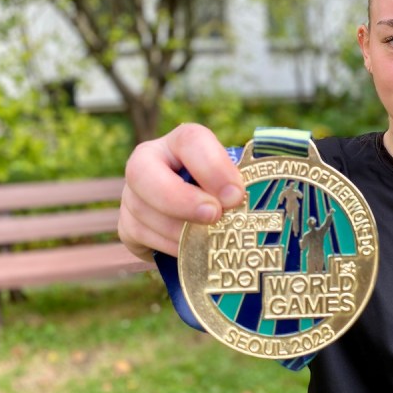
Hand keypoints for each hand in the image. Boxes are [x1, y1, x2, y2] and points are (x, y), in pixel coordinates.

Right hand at [118, 123, 245, 260]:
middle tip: (214, 217)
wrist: (200, 219)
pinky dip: (166, 246)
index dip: (213, 167)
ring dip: (177, 229)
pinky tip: (189, 252)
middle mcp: (149, 161)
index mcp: (182, 142)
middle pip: (143, 171)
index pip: (191, 140)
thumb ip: (245, 183)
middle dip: (180, 198)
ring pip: (142, 209)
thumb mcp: (235, 182)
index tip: (235, 194)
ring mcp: (133, 193)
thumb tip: (266, 194)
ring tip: (207, 241)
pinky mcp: (126, 224)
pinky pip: (138, 235)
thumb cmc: (225, 195)